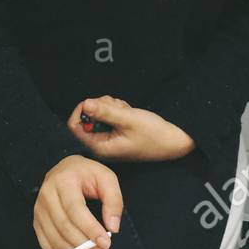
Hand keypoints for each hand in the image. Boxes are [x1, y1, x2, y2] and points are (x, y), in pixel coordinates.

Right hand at [34, 155, 123, 248]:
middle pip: (64, 228)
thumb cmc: (87, 174)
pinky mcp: (37, 224)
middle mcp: (46, 196)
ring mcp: (39, 211)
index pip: (75, 209)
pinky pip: (48, 246)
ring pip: (56, 240)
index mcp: (63, 181)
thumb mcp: (106, 178)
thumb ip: (114, 200)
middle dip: (87, 247)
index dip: (90, 229)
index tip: (106, 243)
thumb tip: (113, 227)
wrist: (64, 170)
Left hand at [67, 95, 195, 162]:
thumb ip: (105, 112)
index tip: (95, 102)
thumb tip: (84, 104)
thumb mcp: (127, 119)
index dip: (81, 110)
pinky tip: (129, 113)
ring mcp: (109, 138)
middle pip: (87, 117)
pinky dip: (118, 110)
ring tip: (126, 111)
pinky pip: (109, 115)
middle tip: (117, 106)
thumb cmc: (153, 133)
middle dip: (101, 106)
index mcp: (100, 146)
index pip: (75, 126)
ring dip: (111, 106)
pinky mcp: (117, 132)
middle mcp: (102, 144)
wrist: (173, 141)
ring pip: (99, 113)